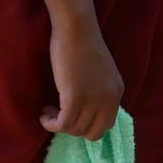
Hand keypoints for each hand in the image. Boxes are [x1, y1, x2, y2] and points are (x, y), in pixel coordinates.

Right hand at [42, 16, 122, 140]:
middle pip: (93, 133)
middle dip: (75, 129)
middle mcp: (109, 98)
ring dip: (59, 125)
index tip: (73, 115)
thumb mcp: (100, 72)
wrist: (76, 28)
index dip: (87, 125)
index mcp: (117, 91)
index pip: (107, 124)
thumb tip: (86, 112)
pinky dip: (51, 124)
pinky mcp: (75, 97)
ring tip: (50, 110)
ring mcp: (93, 99)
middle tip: (60, 115)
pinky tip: (44, 114)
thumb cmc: (83, 44)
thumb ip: (99, 92)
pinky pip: (62, 125)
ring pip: (75, 130)